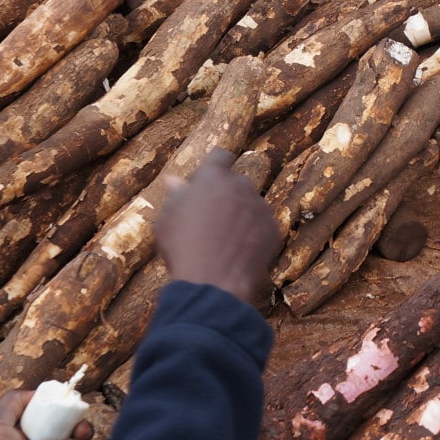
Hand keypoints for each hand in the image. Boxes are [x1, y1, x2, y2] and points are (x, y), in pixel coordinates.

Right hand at [156, 147, 280, 300]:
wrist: (213, 282)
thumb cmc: (183, 248)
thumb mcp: (167, 220)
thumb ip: (175, 196)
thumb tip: (175, 181)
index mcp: (213, 177)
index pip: (219, 157)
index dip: (213, 166)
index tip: (208, 179)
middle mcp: (241, 185)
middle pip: (235, 182)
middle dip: (225, 193)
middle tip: (210, 217)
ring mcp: (260, 206)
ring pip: (250, 203)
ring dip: (240, 213)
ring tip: (224, 239)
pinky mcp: (273, 228)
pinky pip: (261, 224)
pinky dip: (253, 232)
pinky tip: (238, 250)